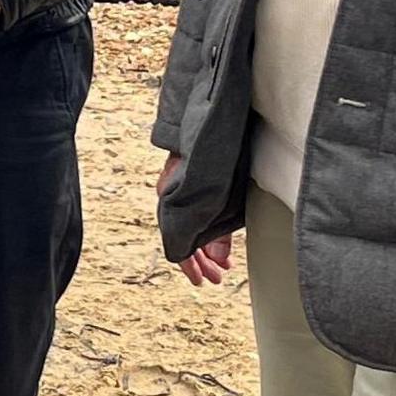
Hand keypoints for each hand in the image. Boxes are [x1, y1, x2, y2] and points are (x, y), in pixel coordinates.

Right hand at [160, 156, 234, 283]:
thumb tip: (220, 259)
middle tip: (217, 278)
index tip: (203, 281)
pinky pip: (190, 214)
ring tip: (221, 265)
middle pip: (182, 237)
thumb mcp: (226, 197)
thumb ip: (221, 230)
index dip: (192, 265)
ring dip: (205, 248)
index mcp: (171, 202)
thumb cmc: (217, 151)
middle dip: (201, 261)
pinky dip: (205, 230)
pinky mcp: (186, 182)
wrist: (213, 115)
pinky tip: (216, 240)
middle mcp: (169, 197)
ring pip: (187, 227)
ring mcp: (176, 189)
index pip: (176, 244)